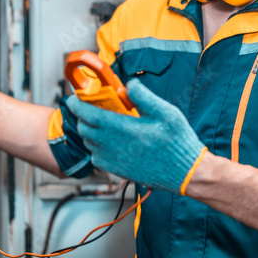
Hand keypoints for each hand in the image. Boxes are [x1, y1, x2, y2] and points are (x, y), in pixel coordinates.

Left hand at [67, 79, 207, 194]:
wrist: (185, 172)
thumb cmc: (177, 142)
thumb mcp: (166, 112)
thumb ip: (144, 96)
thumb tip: (129, 85)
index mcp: (124, 129)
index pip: (88, 114)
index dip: (76, 105)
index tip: (73, 98)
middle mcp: (114, 146)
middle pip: (84, 128)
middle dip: (82, 116)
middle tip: (90, 107)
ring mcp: (114, 160)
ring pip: (89, 143)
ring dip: (90, 131)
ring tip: (103, 123)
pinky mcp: (117, 171)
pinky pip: (96, 157)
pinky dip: (97, 147)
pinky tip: (111, 141)